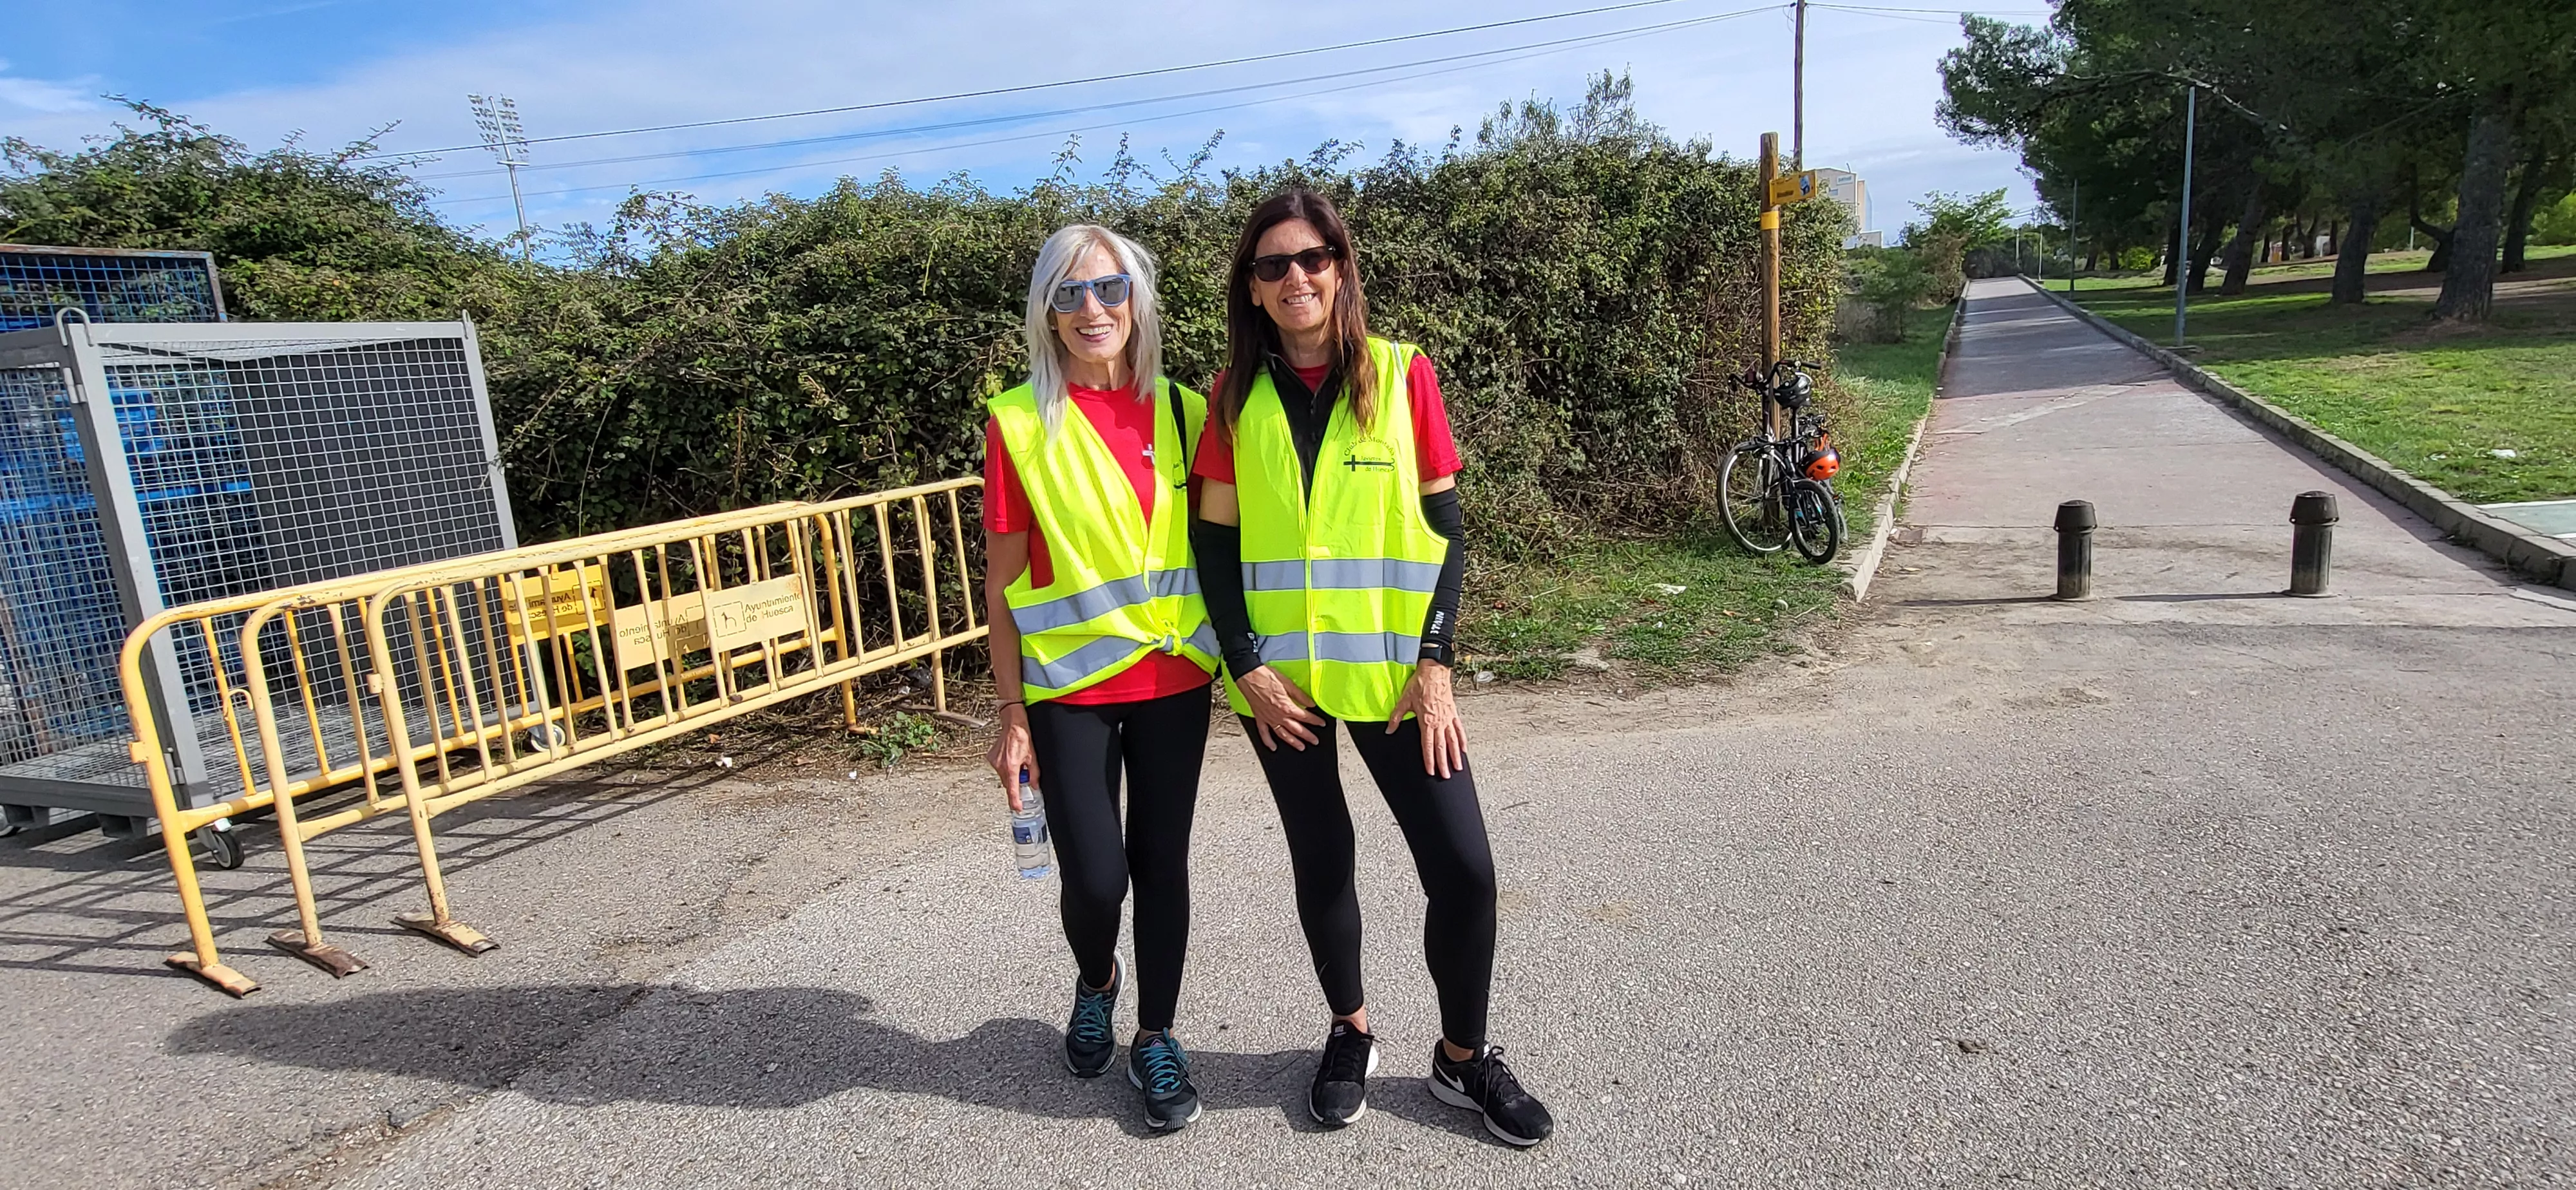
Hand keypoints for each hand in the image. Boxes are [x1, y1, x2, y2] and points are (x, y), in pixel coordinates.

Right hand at [986, 703, 1037, 810]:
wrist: (1013, 724)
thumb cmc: (1023, 736)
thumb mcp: (1033, 757)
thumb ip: (1034, 774)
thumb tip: (1034, 785)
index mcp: (1012, 766)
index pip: (1012, 790)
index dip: (1015, 801)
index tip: (1017, 808)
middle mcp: (1001, 765)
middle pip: (1008, 783)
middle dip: (1016, 784)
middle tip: (1024, 776)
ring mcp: (994, 762)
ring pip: (1003, 776)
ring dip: (1011, 774)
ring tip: (1018, 762)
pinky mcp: (991, 758)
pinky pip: (999, 769)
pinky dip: (1006, 768)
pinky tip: (1011, 758)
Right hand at [1240, 665, 1325, 750]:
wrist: (1249, 676)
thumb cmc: (1266, 677)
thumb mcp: (1288, 684)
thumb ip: (1300, 696)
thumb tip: (1311, 703)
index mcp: (1287, 707)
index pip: (1305, 717)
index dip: (1315, 721)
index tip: (1321, 723)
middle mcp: (1278, 716)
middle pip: (1296, 729)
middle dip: (1307, 736)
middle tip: (1315, 741)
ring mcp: (1268, 718)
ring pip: (1283, 734)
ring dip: (1293, 742)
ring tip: (1301, 747)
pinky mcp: (1259, 718)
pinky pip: (1264, 733)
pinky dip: (1268, 742)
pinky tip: (1273, 747)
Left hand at [1388, 661, 1464, 778]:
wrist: (1434, 671)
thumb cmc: (1420, 684)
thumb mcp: (1404, 700)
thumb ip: (1396, 717)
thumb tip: (1389, 730)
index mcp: (1426, 722)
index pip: (1428, 746)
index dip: (1430, 760)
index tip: (1431, 772)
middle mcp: (1439, 723)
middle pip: (1442, 747)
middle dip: (1443, 764)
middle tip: (1446, 776)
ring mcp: (1448, 718)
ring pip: (1452, 741)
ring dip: (1455, 756)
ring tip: (1457, 768)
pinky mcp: (1453, 713)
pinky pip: (1459, 729)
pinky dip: (1461, 740)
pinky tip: (1463, 750)